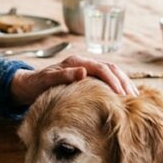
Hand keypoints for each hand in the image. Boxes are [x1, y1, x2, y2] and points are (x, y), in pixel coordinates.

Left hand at [9, 55, 138, 104]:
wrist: (27, 86)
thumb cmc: (36, 84)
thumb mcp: (46, 80)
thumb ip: (63, 75)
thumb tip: (84, 72)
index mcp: (77, 62)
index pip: (102, 68)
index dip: (114, 80)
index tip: (121, 95)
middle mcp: (85, 64)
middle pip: (112, 69)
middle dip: (124, 83)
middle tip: (134, 100)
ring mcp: (87, 71)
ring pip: (112, 74)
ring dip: (124, 85)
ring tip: (134, 100)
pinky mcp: (88, 80)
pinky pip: (107, 82)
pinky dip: (118, 89)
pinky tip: (124, 100)